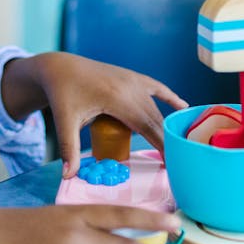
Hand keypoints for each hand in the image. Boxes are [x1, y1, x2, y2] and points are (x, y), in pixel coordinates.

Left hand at [3, 52, 186, 177]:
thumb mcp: (65, 122)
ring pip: (156, 107)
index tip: (173, 162)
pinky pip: (156, 87)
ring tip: (179, 145)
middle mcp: (131, 87)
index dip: (162, 145)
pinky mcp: (132, 76)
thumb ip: (69, 149)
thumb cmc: (62, 94)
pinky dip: (170, 98)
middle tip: (179, 162)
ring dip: (167, 125)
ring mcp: (133, 79)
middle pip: (155, 119)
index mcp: (117, 99)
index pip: (148, 127)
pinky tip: (183, 106)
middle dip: (167, 140)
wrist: (60, 67)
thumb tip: (68, 176)